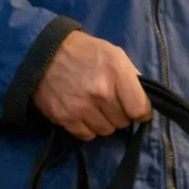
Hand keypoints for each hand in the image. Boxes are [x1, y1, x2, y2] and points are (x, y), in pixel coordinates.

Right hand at [32, 31, 152, 140]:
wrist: (42, 53)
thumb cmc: (85, 53)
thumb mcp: (114, 54)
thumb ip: (132, 77)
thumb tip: (145, 101)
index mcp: (116, 72)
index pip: (140, 110)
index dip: (141, 111)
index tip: (136, 108)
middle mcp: (100, 92)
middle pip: (123, 122)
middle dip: (120, 114)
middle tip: (110, 102)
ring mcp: (81, 106)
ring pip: (106, 131)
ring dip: (104, 122)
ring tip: (96, 107)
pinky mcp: (64, 117)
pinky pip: (87, 135)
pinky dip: (88, 128)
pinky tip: (83, 113)